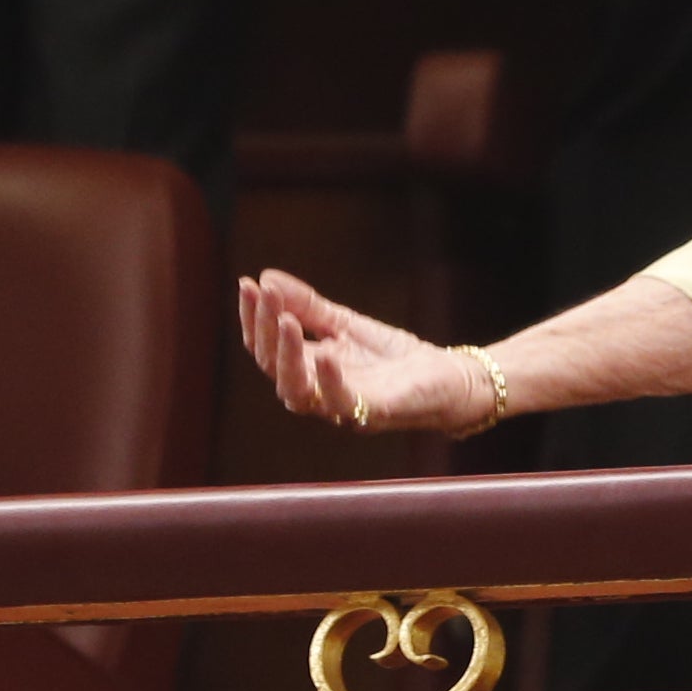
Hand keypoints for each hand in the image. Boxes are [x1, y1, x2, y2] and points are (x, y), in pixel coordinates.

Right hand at [238, 270, 499, 435]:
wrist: (444, 376)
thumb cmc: (391, 355)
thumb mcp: (345, 322)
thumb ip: (309, 306)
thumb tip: (266, 276)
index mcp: (307, 369)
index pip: (265, 347)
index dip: (253, 319)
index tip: (246, 285)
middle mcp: (316, 392)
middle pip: (273, 369)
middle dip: (264, 331)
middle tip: (265, 296)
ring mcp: (341, 407)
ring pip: (297, 393)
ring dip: (287, 356)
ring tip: (285, 321)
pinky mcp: (372, 414)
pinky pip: (343, 405)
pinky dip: (331, 382)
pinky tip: (325, 354)